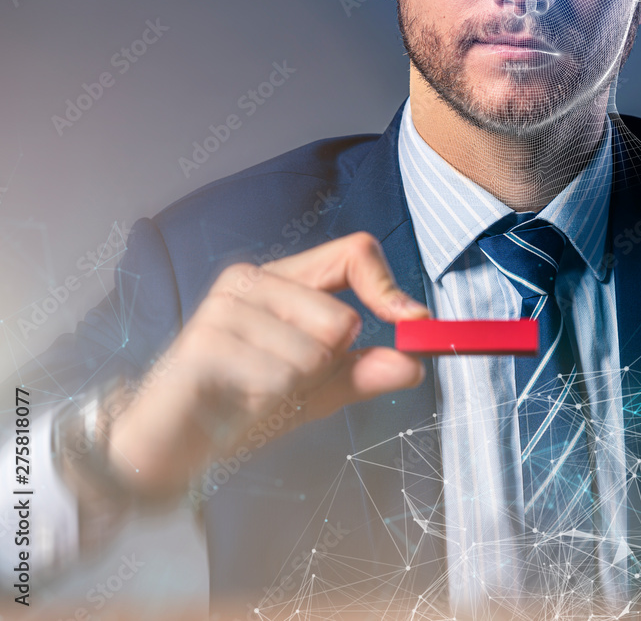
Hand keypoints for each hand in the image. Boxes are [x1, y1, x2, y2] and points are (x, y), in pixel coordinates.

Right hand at [105, 232, 428, 498]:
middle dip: (328, 368)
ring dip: (295, 391)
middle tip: (284, 384)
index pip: (354, 252)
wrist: (167, 447)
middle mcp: (251, 280)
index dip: (389, 288)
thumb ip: (364, 373)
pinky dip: (271, 405)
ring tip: (254, 395)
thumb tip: (415, 361)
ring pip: (315, 353)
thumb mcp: (316, 390)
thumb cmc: (239, 406)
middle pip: (342, 318)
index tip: (412, 324)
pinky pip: (281, 378)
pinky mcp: (206, 344)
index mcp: (281, 280)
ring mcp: (224, 308)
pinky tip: (237, 405)